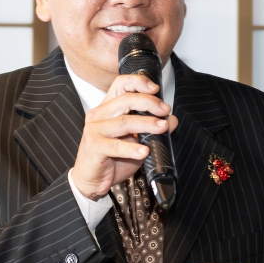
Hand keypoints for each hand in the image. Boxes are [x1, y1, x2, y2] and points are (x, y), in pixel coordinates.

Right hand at [71, 73, 178, 199]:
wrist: (91, 179)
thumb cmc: (111, 158)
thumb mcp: (136, 140)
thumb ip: (151, 128)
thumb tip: (172, 119)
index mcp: (107, 108)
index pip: (121, 85)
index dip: (138, 82)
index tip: (155, 88)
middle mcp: (99, 115)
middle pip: (125, 100)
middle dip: (149, 102)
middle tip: (165, 110)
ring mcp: (95, 130)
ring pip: (124, 121)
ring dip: (146, 123)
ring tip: (163, 127)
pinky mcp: (94, 146)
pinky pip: (116, 146)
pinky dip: (132, 148)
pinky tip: (145, 151)